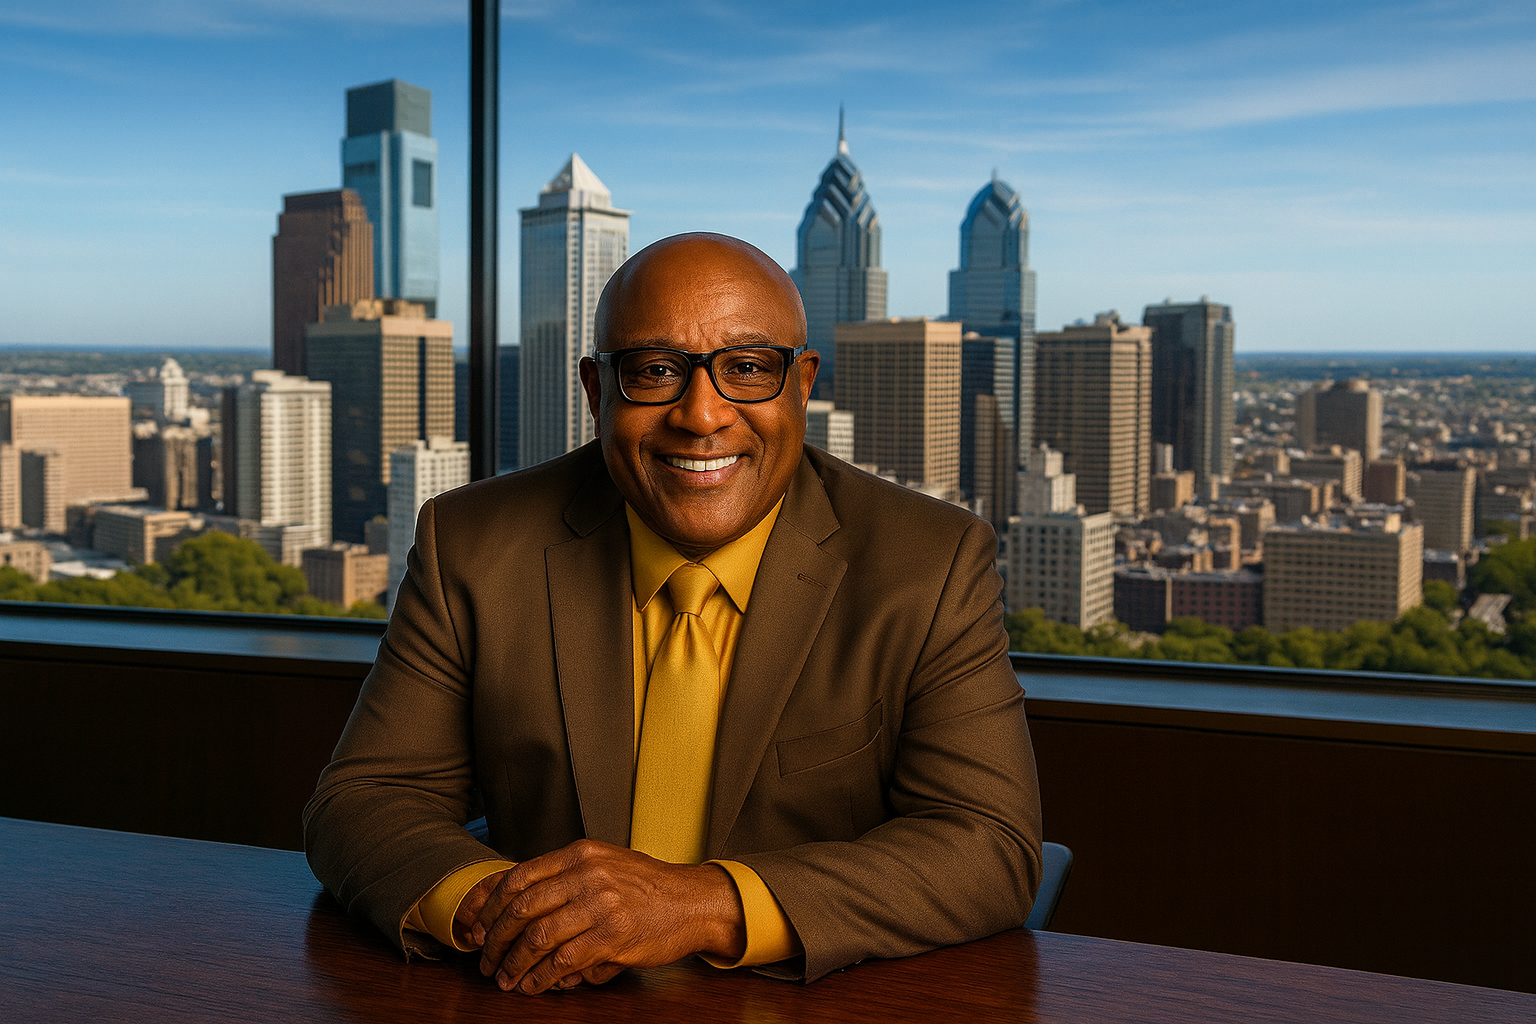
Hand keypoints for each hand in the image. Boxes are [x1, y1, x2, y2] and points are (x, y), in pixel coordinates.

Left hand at [464, 839, 746, 993]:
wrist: (693, 901)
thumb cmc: (646, 886)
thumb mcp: (604, 864)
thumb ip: (563, 878)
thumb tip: (512, 907)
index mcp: (580, 853)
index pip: (518, 877)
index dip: (487, 906)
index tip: (474, 927)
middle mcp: (587, 874)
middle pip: (521, 909)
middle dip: (495, 939)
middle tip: (485, 959)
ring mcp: (601, 905)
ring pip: (537, 938)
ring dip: (514, 963)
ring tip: (505, 978)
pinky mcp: (613, 937)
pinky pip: (563, 961)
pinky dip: (541, 977)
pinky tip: (533, 984)